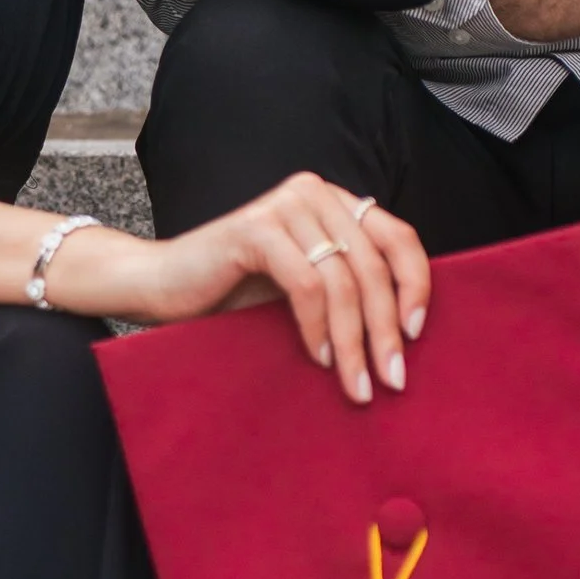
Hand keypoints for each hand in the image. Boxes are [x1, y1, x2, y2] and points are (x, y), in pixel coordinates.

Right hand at [49, 172, 427, 404]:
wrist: (162, 287)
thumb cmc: (235, 295)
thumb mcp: (307, 288)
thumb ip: (350, 287)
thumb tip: (407, 331)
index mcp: (335, 202)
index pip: (399, 238)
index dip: (416, 286)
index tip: (417, 336)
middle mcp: (315, 193)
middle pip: (374, 266)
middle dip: (385, 330)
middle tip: (392, 379)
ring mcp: (285, 206)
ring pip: (344, 281)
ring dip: (354, 341)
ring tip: (356, 385)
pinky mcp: (256, 228)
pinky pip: (307, 285)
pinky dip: (318, 327)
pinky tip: (318, 358)